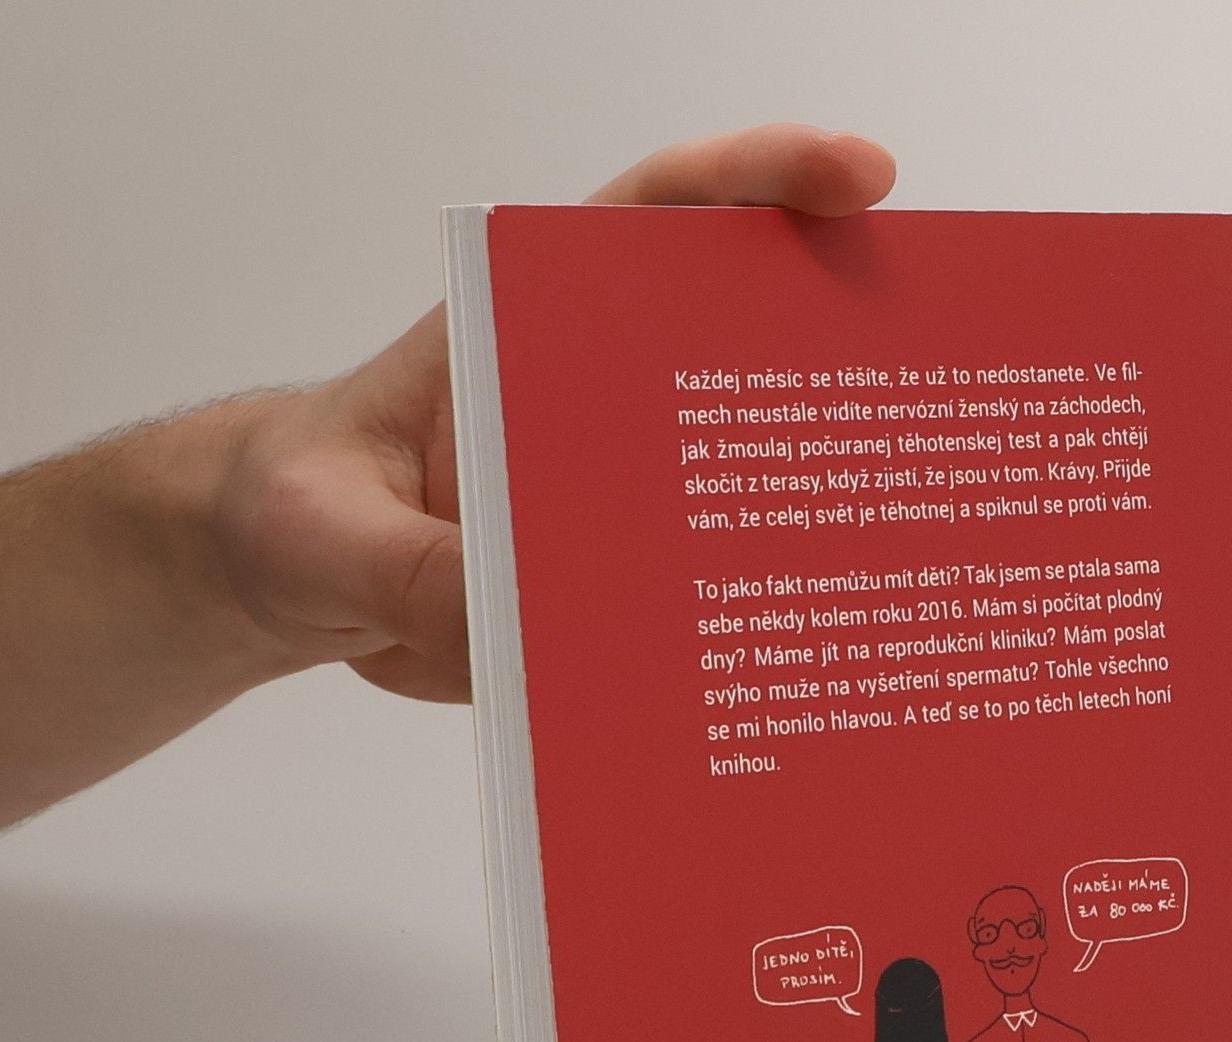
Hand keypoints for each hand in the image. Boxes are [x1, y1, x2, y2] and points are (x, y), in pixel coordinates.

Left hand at [213, 124, 896, 702]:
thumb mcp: (322, 526)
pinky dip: (760, 637)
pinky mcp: (619, 595)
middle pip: (747, 349)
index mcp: (530, 331)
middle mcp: (598, 403)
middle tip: (944, 374)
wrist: (287, 591)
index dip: (762, 182)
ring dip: (828, 514)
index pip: (657, 221)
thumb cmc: (295, 509)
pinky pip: (704, 610)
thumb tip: (513, 629)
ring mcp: (620, 503)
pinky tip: (819, 673)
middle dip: (850, 347)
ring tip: (916, 550)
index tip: (858, 176)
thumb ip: (407, 566)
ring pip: (747, 490)